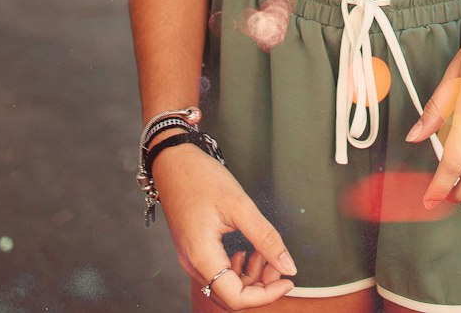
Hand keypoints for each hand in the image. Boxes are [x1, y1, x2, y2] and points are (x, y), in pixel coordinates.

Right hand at [152, 146, 296, 307]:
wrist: (173, 161)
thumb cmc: (200, 178)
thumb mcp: (239, 205)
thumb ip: (265, 237)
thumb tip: (287, 265)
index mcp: (202, 257)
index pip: (236, 297)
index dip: (265, 294)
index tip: (287, 279)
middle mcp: (194, 264)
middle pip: (231, 294)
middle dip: (259, 284)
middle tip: (278, 261)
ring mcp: (192, 258)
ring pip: (226, 284)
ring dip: (250, 274)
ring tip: (263, 250)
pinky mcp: (194, 250)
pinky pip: (218, 271)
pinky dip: (238, 265)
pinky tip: (248, 248)